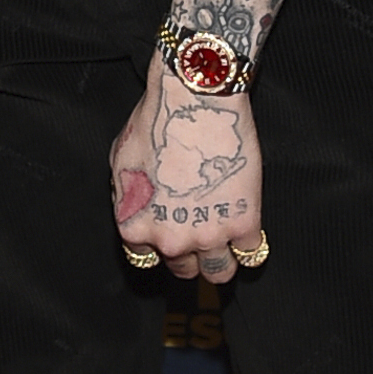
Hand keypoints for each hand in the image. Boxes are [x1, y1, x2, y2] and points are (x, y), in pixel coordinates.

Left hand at [109, 57, 263, 286]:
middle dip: (191, 255)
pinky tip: (247, 225)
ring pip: (220, 272)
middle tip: (200, 232)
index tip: (171, 233)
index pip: (146, 260)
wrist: (192, 101)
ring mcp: (208, 235)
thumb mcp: (120, 163)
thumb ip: (127, 197)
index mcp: (135, 226)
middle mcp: (169, 240)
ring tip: (226, 240)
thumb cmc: (154, 123)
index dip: (160, 246)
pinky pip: (252, 252)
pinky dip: (251, 243)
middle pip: (184, 269)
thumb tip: (137, 208)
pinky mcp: (244, 222)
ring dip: (222, 260)